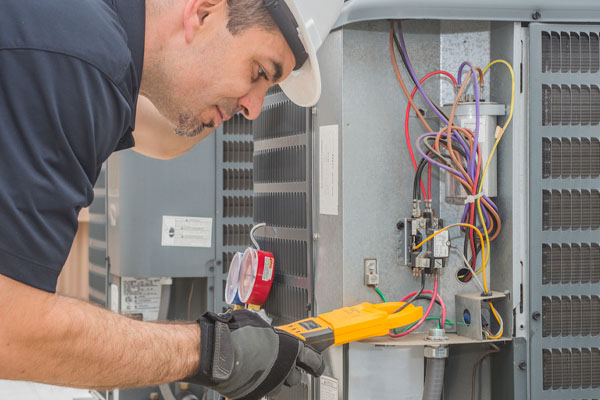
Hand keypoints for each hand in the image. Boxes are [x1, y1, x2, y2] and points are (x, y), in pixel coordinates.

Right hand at [187, 309, 323, 398]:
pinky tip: (249, 375)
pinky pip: (260, 391)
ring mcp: (270, 384)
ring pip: (279, 386)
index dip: (316, 362)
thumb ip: (269, 332)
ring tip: (262, 368)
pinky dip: (257, 384)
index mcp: (291, 349)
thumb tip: (267, 332)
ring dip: (274, 378)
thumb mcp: (257, 323)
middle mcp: (284, 369)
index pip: (313, 360)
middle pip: (296, 376)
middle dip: (290, 370)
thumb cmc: (236, 334)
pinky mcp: (255, 395)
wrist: (218, 352)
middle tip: (281, 362)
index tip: (316, 364)